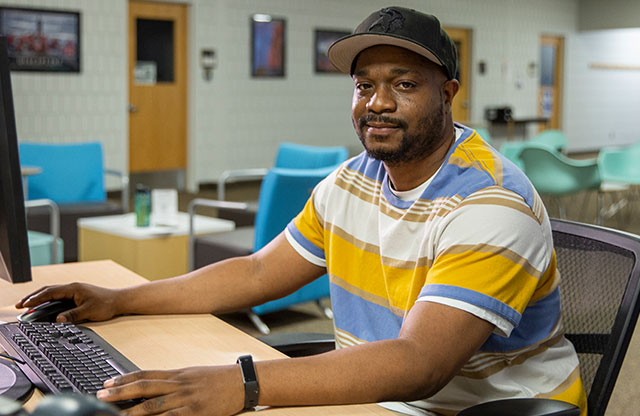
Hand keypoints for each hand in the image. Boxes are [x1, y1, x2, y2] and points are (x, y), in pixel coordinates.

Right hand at [15, 283, 121, 322]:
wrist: (119, 300)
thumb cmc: (107, 304)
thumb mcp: (89, 311)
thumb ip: (72, 315)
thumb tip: (58, 320)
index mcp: (73, 289)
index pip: (50, 292)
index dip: (35, 299)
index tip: (24, 304)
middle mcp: (73, 288)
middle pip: (48, 291)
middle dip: (33, 297)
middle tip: (19, 305)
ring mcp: (75, 291)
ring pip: (53, 293)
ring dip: (40, 298)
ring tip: (27, 305)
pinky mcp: (77, 295)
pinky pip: (58, 296)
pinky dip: (48, 300)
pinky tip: (44, 306)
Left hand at [97, 366, 244, 415]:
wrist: (242, 381)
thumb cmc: (220, 379)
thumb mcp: (194, 374)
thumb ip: (175, 380)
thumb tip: (153, 384)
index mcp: (178, 374)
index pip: (146, 374)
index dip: (125, 378)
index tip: (108, 381)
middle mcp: (179, 385)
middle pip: (145, 387)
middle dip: (120, 392)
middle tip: (101, 395)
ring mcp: (186, 399)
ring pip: (153, 405)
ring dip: (132, 411)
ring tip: (114, 415)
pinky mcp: (195, 412)